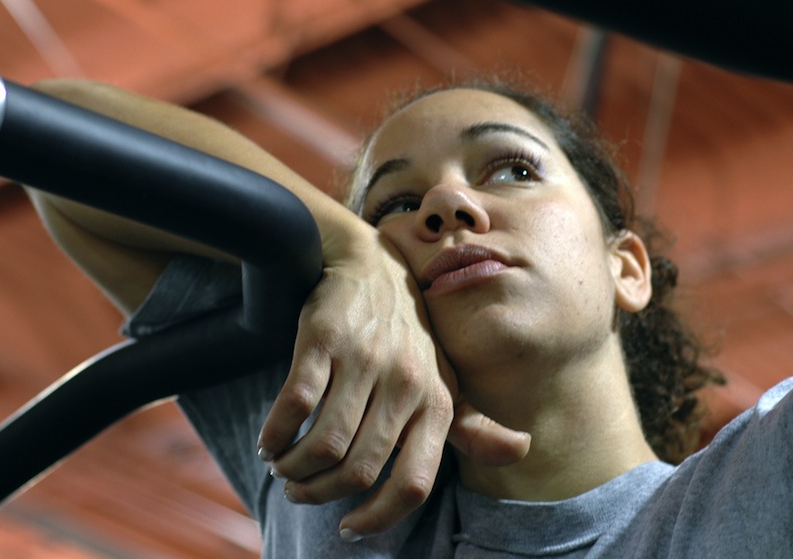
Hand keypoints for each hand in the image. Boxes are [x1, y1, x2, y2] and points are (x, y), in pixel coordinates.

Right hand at [256, 232, 528, 539]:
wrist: (372, 266)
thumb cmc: (410, 336)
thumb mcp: (446, 379)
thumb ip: (473, 425)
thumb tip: (522, 451)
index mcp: (438, 400)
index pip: (413, 482)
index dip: (378, 517)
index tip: (349, 527)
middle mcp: (405, 382)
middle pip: (358, 470)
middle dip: (321, 493)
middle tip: (301, 490)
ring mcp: (364, 360)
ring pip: (325, 445)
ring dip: (296, 468)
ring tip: (284, 467)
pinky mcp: (324, 339)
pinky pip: (294, 405)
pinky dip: (275, 434)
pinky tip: (270, 441)